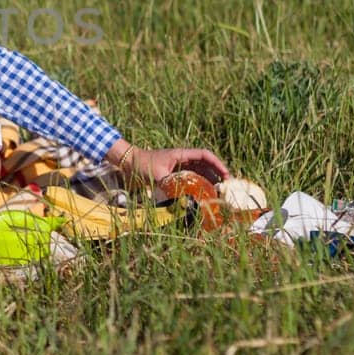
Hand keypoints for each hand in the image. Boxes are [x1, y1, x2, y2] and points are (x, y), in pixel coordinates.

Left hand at [106, 140, 229, 183]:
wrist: (127, 163)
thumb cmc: (142, 164)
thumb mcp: (157, 175)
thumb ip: (170, 186)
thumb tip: (183, 201)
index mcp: (181, 154)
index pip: (205, 155)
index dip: (217, 164)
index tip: (226, 175)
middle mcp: (182, 159)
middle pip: (205, 165)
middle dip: (216, 175)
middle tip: (224, 188)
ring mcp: (178, 167)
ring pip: (198, 172)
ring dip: (208, 181)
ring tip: (216, 193)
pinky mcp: (173, 174)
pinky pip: (189, 179)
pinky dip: (197, 185)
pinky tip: (201, 195)